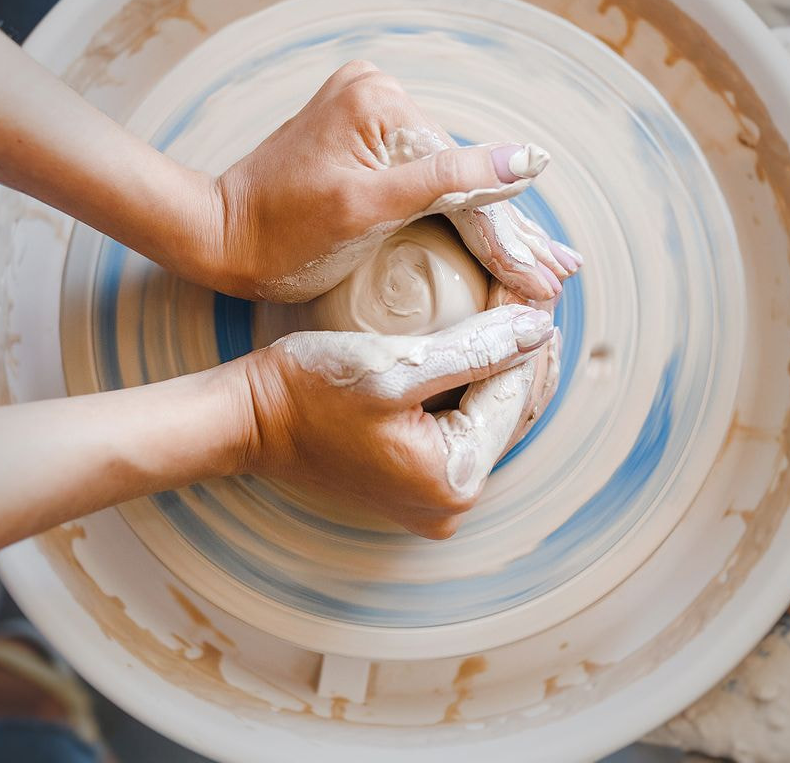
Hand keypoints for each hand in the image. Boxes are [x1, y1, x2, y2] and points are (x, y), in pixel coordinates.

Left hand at [208, 61, 581, 302]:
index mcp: (381, 100)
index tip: (545, 281)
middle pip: (459, 176)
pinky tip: (499, 239)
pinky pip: (425, 180)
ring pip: (448, 182)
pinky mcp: (366, 136)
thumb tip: (531, 160)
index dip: (505, 237)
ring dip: (493, 227)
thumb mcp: (368, 212)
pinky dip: (457, 216)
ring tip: (545, 265)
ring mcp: (372, 112)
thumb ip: (449, 183)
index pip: (460, 180)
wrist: (220, 237)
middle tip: (562, 273)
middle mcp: (380, 93)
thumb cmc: (281, 236)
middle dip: (509, 232)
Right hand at [235, 304, 559, 538]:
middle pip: (509, 412)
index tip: (534, 285)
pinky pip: (464, 430)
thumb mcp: (396, 364)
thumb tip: (541, 327)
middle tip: (534, 291)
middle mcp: (452, 504)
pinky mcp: (417, 484)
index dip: (530, 334)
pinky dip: (477, 387)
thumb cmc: (309, 389)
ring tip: (518, 310)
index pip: (514, 394)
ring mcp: (434, 500)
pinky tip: (485, 346)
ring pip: (491, 420)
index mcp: (454, 480)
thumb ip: (476, 349)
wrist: (248, 420)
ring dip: (506, 368)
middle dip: (526, 353)